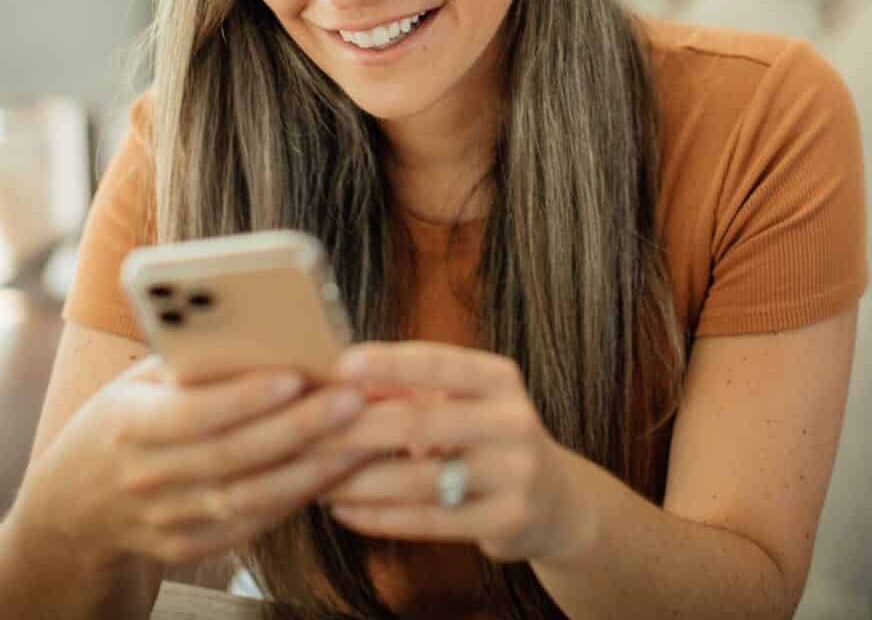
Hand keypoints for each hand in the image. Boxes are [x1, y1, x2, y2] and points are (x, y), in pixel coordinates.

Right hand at [12, 355, 370, 567]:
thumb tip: (269, 333)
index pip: (191, 413)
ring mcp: (167, 520)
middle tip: (354, 398)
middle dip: (300, 426)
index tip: (295, 375)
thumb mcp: (141, 380)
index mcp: (128, 424)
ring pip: (251, 497)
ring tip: (363, 434)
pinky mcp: (190, 547)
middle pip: (233, 456)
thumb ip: (194, 363)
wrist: (76, 505)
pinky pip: (254, 523)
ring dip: (314, 466)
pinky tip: (339, 468)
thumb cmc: (125, 417)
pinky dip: (299, 496)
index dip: (244, 398)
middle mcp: (145, 477)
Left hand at [318, 341, 588, 562]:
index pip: (439, 362)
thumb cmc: (488, 436)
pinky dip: (379, 516)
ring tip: (312, 477)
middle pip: (419, 422)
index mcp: (500, 379)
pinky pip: (429, 520)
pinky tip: (344, 510)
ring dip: (357, 480)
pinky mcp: (506, 521)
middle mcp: (513, 420)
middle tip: (303, 432)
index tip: (340, 364)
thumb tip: (345, 379)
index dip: (389, 362)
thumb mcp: (467, 401)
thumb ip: (415, 389)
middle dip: (354, 428)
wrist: (556, 500)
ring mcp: (514, 474)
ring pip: (419, 478)